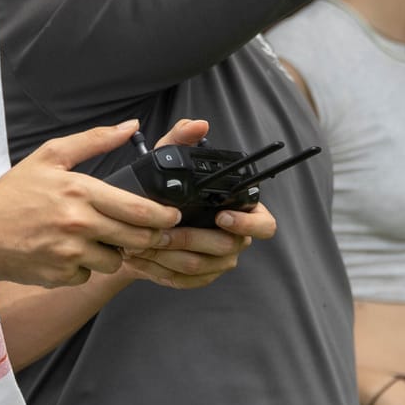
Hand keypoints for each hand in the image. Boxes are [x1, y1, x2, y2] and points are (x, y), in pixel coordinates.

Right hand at [0, 121, 181, 287]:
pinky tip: (68, 252)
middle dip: (148, 237)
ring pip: (114, 260)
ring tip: (95, 238)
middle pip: (136, 238)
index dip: (163, 216)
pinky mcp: (61, 276)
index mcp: (80, 191)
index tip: (172, 216)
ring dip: (112, 252)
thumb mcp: (49, 157)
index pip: (138, 209)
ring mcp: (70, 253)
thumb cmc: (12, 195)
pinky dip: (84, 266)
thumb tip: (130, 127)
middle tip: (147, 231)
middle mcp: (78, 224)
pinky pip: (89, 274)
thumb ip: (93, 141)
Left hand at [119, 119, 275, 288]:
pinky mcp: (198, 278)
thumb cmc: (164, 188)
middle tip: (161, 232)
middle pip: (225, 247)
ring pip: (199, 266)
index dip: (247, 223)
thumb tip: (198, 124)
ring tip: (142, 243)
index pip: (264, 224)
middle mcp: (236, 239)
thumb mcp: (168, 159)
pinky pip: (184, 280)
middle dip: (189, 238)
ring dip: (168, 255)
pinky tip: (140, 259)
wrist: (142, 224)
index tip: (221, 216)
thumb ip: (181, 138)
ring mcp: (218, 262)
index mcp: (242, 211)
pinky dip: (160, 270)